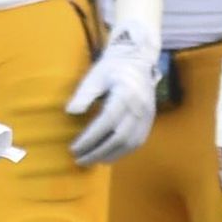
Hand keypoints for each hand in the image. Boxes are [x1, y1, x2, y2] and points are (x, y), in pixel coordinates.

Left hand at [67, 13, 160, 165]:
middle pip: (119, 137)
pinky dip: (122, 152)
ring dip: (110, 155)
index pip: (107, 122)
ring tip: (91, 161)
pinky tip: (107, 156)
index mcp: (126, 94)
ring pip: (130, 143)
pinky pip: (137, 142)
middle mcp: (140, 107)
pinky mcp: (150, 121)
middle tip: (79, 159)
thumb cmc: (112, 67)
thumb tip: (71, 112)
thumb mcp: (95, 76)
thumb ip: (84, 94)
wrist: (136, 61)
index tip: (74, 147)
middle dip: (98, 152)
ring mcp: (148, 115)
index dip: (90, 138)